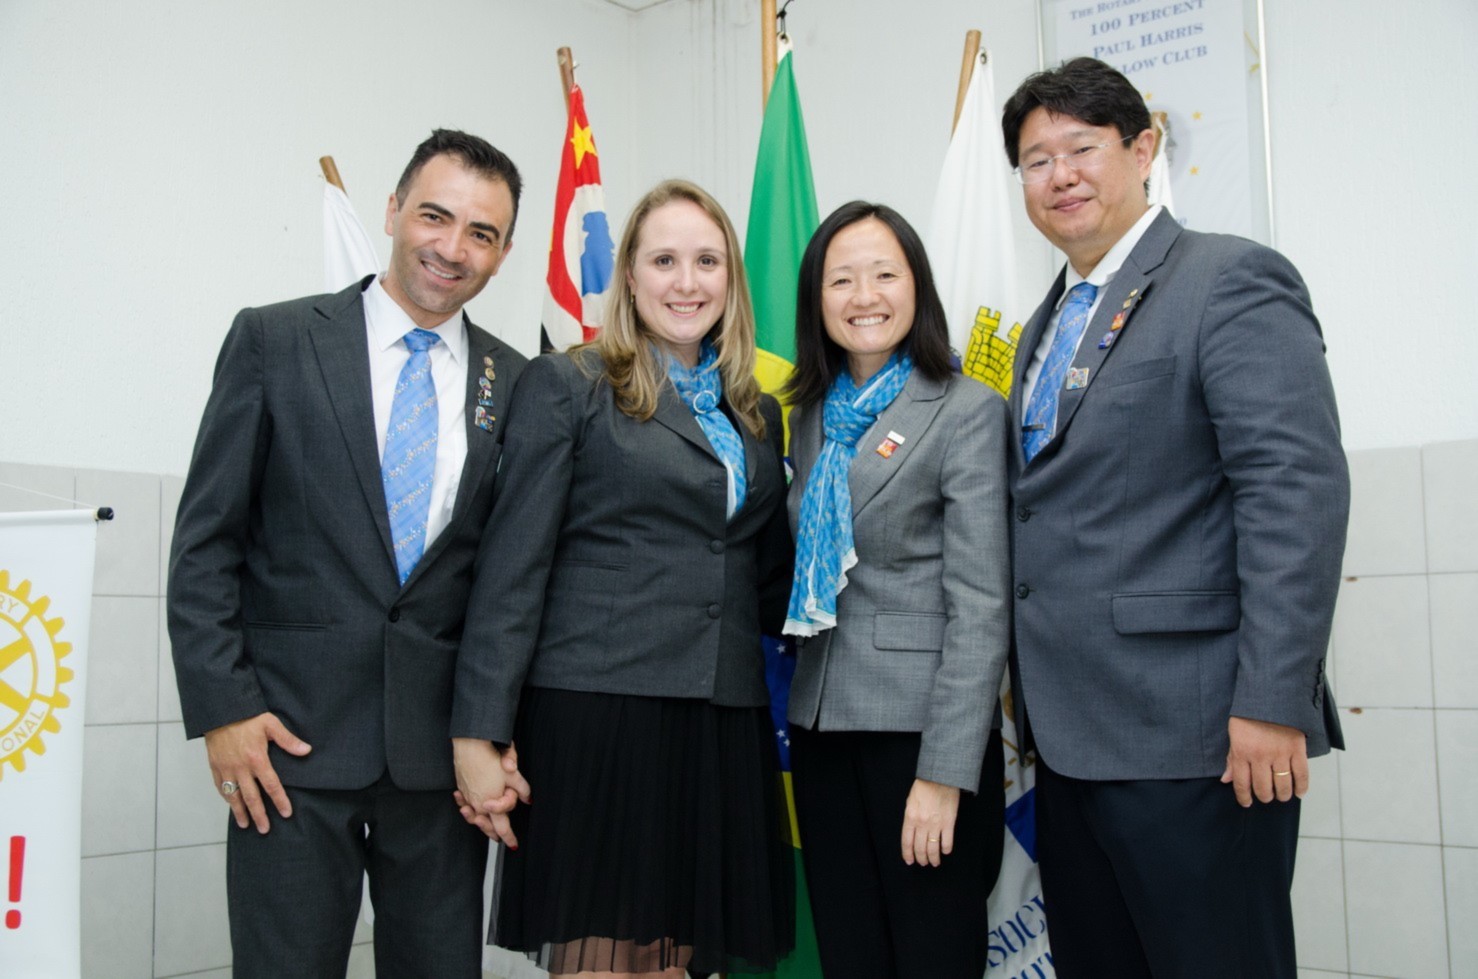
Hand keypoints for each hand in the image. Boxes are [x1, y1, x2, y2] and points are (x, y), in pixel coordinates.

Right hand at [204, 712, 311, 833]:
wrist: (220, 711)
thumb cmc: (248, 717)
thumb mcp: (271, 724)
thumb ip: (288, 740)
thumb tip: (306, 751)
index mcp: (257, 759)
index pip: (271, 785)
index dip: (279, 800)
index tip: (286, 813)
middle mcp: (241, 768)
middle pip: (252, 797)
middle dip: (259, 815)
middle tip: (265, 829)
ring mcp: (226, 769)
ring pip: (234, 796)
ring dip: (240, 812)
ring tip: (245, 825)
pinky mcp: (215, 767)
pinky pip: (221, 787)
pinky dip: (227, 798)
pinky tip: (232, 805)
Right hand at [452, 738, 530, 847]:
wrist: (469, 747)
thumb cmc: (490, 760)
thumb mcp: (512, 775)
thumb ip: (522, 789)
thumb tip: (529, 800)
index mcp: (492, 806)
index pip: (502, 827)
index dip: (509, 838)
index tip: (513, 845)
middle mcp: (478, 805)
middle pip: (487, 825)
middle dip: (494, 833)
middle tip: (500, 839)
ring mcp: (468, 798)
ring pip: (475, 817)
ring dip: (481, 823)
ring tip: (486, 826)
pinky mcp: (462, 789)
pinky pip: (465, 805)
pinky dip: (468, 808)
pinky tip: (468, 807)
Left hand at [900, 778, 959, 866]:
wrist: (941, 777)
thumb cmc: (924, 787)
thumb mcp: (910, 801)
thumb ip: (910, 818)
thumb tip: (912, 832)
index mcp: (910, 817)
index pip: (907, 842)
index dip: (908, 854)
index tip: (909, 861)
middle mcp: (922, 824)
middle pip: (920, 848)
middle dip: (921, 858)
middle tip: (923, 863)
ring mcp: (936, 824)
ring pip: (933, 848)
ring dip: (933, 858)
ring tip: (934, 862)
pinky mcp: (949, 823)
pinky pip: (947, 842)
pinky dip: (946, 849)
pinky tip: (945, 851)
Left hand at [1221, 716, 1307, 806]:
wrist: (1271, 694)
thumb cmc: (1249, 713)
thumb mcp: (1234, 733)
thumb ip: (1231, 758)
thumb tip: (1226, 780)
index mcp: (1241, 751)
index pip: (1241, 783)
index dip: (1244, 797)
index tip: (1247, 803)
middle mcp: (1260, 756)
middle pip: (1262, 788)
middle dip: (1264, 796)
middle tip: (1266, 796)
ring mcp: (1280, 754)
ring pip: (1282, 785)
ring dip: (1281, 795)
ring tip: (1280, 795)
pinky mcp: (1297, 749)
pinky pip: (1301, 774)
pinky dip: (1301, 787)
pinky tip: (1299, 792)